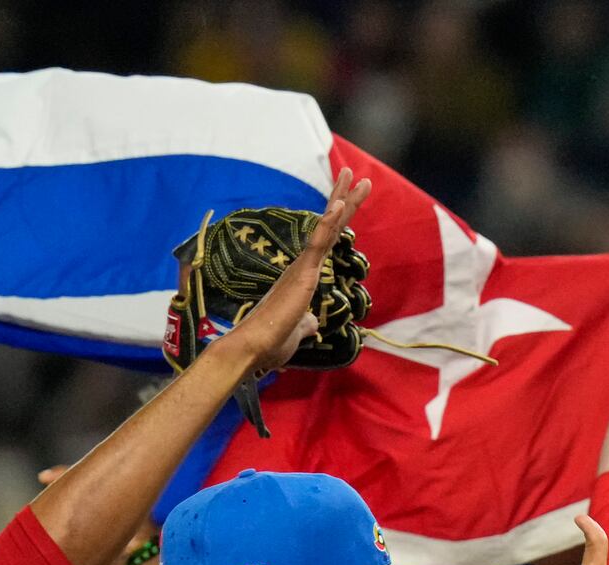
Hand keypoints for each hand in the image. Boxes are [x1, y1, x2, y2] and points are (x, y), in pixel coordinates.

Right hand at [221, 170, 373, 377]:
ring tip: (354, 176)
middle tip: (351, 173)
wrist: (254, 347)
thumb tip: (311, 325)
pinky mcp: (302, 273)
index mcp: (303, 275)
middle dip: (342, 198)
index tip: (344, 199)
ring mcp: (303, 266)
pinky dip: (328, 223)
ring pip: (328, 227)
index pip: (325, 241)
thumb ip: (306, 324)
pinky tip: (338, 204)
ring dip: (343, 200)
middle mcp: (303, 265)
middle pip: (328, 225)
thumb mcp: (297, 331)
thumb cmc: (272, 341)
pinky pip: (318, 243)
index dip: (336, 219)